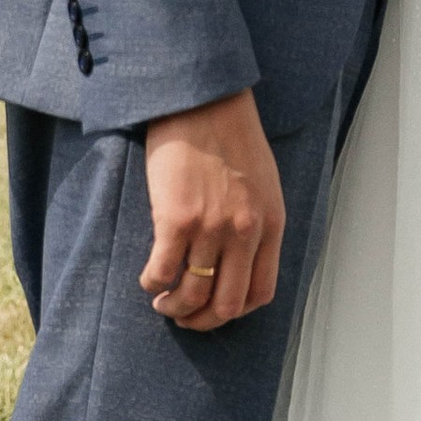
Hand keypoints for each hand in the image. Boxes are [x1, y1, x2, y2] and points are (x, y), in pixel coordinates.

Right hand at [142, 88, 285, 331]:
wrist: (202, 98)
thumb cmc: (230, 133)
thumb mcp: (263, 181)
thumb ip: (257, 219)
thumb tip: (238, 257)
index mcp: (270, 223)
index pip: (260, 292)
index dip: (235, 310)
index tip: (216, 308)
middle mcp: (244, 232)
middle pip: (226, 305)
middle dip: (203, 321)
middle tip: (185, 317)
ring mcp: (211, 228)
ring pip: (192, 295)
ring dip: (174, 307)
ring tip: (163, 301)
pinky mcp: (176, 219)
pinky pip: (161, 272)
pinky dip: (153, 284)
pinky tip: (149, 278)